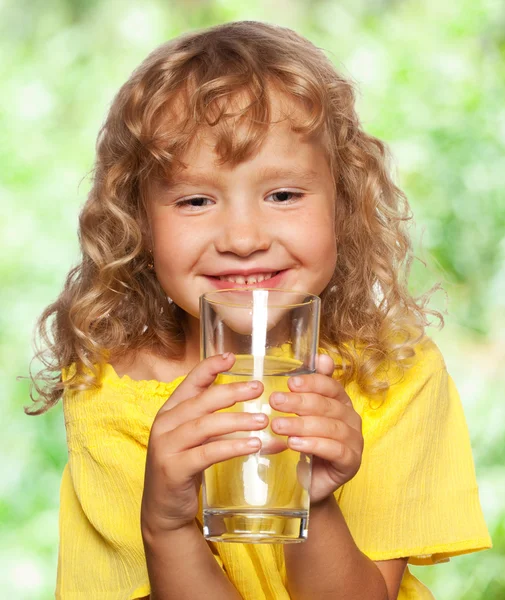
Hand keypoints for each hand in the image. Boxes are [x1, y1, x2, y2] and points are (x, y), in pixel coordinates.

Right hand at [141, 353, 265, 534]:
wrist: (163, 509)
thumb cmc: (184, 467)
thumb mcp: (194, 437)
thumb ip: (212, 417)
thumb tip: (250, 401)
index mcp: (170, 411)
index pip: (190, 381)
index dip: (210, 367)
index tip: (232, 357)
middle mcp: (165, 424)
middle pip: (202, 401)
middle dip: (233, 392)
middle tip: (259, 388)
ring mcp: (166, 446)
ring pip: (206, 425)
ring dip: (238, 420)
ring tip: (264, 420)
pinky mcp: (173, 469)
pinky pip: (207, 453)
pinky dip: (232, 447)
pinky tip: (253, 445)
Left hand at [269, 354, 362, 505]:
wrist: (310, 483)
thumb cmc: (306, 444)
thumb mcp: (303, 414)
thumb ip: (309, 388)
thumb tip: (321, 356)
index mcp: (342, 403)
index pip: (331, 386)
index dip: (312, 383)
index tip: (289, 382)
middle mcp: (352, 420)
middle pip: (328, 406)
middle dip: (300, 402)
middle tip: (275, 401)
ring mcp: (355, 442)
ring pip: (331, 427)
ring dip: (302, 424)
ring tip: (278, 425)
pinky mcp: (352, 463)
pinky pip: (335, 450)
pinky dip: (313, 445)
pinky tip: (293, 443)